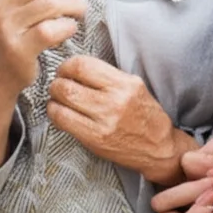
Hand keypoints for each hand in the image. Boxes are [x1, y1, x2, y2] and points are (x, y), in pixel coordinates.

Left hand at [47, 55, 189, 184]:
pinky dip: (55, 114)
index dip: (67, 65)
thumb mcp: (134, 87)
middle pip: (68, 83)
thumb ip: (107, 76)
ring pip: (62, 101)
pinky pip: (63, 121)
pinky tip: (60, 113)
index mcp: (125, 84)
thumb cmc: (145, 116)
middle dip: (57, 81)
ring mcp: (104, 122)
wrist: (159, 148)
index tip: (66, 69)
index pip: (83, 65)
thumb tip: (77, 68)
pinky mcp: (95, 139)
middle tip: (58, 84)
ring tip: (57, 99)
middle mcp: (115, 101)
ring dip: (53, 98)